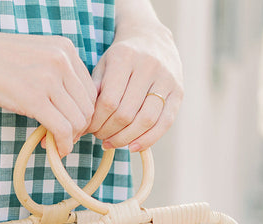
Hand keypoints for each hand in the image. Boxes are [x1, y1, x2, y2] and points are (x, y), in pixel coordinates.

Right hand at [0, 30, 96, 156]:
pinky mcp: (34, 99)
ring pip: (78, 121)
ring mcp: (50, 79)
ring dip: (70, 139)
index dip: (82, 113)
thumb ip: (55, 74)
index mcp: (66, 49)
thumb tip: (66, 106)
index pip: (90, 90)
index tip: (68, 125)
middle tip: (62, 139)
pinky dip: (63, 145)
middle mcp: (63, 61)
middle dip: (78, 129)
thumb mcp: (35, 56)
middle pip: (88, 107)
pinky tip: (54, 149)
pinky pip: (62, 129)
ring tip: (54, 143)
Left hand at [86, 22, 182, 151]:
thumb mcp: (102, 66)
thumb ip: (93, 89)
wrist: (151, 38)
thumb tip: (83, 121)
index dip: (95, 121)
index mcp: (125, 57)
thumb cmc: (120, 58)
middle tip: (98, 136)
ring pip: (146, 120)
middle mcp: (149, 66)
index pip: (108, 101)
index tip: (86, 129)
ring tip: (111, 142)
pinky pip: (165, 122)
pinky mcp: (179, 91)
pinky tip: (133, 147)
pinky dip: (149, 139)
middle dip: (107, 131)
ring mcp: (167, 78)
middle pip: (126, 113)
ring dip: (125, 138)